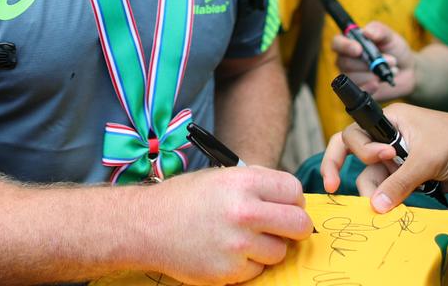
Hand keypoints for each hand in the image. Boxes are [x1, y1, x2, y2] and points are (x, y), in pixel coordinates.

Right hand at [149, 166, 312, 283]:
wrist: (148, 225)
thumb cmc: (186, 199)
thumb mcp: (222, 177)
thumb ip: (257, 186)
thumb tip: (292, 200)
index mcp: (244, 182)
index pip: (294, 191)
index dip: (293, 200)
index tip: (286, 206)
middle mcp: (244, 212)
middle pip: (299, 224)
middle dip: (295, 227)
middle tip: (283, 228)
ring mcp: (238, 244)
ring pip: (280, 251)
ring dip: (269, 248)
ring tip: (244, 238)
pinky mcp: (229, 271)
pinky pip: (258, 270)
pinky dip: (249, 264)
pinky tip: (229, 251)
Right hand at [318, 104, 447, 212]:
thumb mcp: (427, 159)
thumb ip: (400, 182)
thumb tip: (375, 206)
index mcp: (390, 120)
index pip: (354, 132)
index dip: (354, 150)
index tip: (381, 161)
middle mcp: (388, 137)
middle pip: (355, 154)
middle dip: (346, 170)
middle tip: (333, 187)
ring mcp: (397, 158)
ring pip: (371, 176)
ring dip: (373, 191)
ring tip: (384, 208)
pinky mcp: (407, 175)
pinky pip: (387, 188)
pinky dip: (386, 199)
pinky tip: (390, 209)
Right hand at [331, 21, 415, 100]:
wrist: (407, 70)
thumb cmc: (395, 50)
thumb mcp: (390, 36)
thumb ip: (379, 30)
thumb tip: (366, 32)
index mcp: (350, 42)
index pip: (337, 43)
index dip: (345, 46)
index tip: (359, 49)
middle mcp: (347, 59)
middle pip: (345, 62)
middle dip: (368, 63)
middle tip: (390, 60)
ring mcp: (351, 76)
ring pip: (353, 77)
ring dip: (374, 74)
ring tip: (390, 70)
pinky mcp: (359, 90)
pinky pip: (358, 91)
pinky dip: (369, 88)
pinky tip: (379, 83)